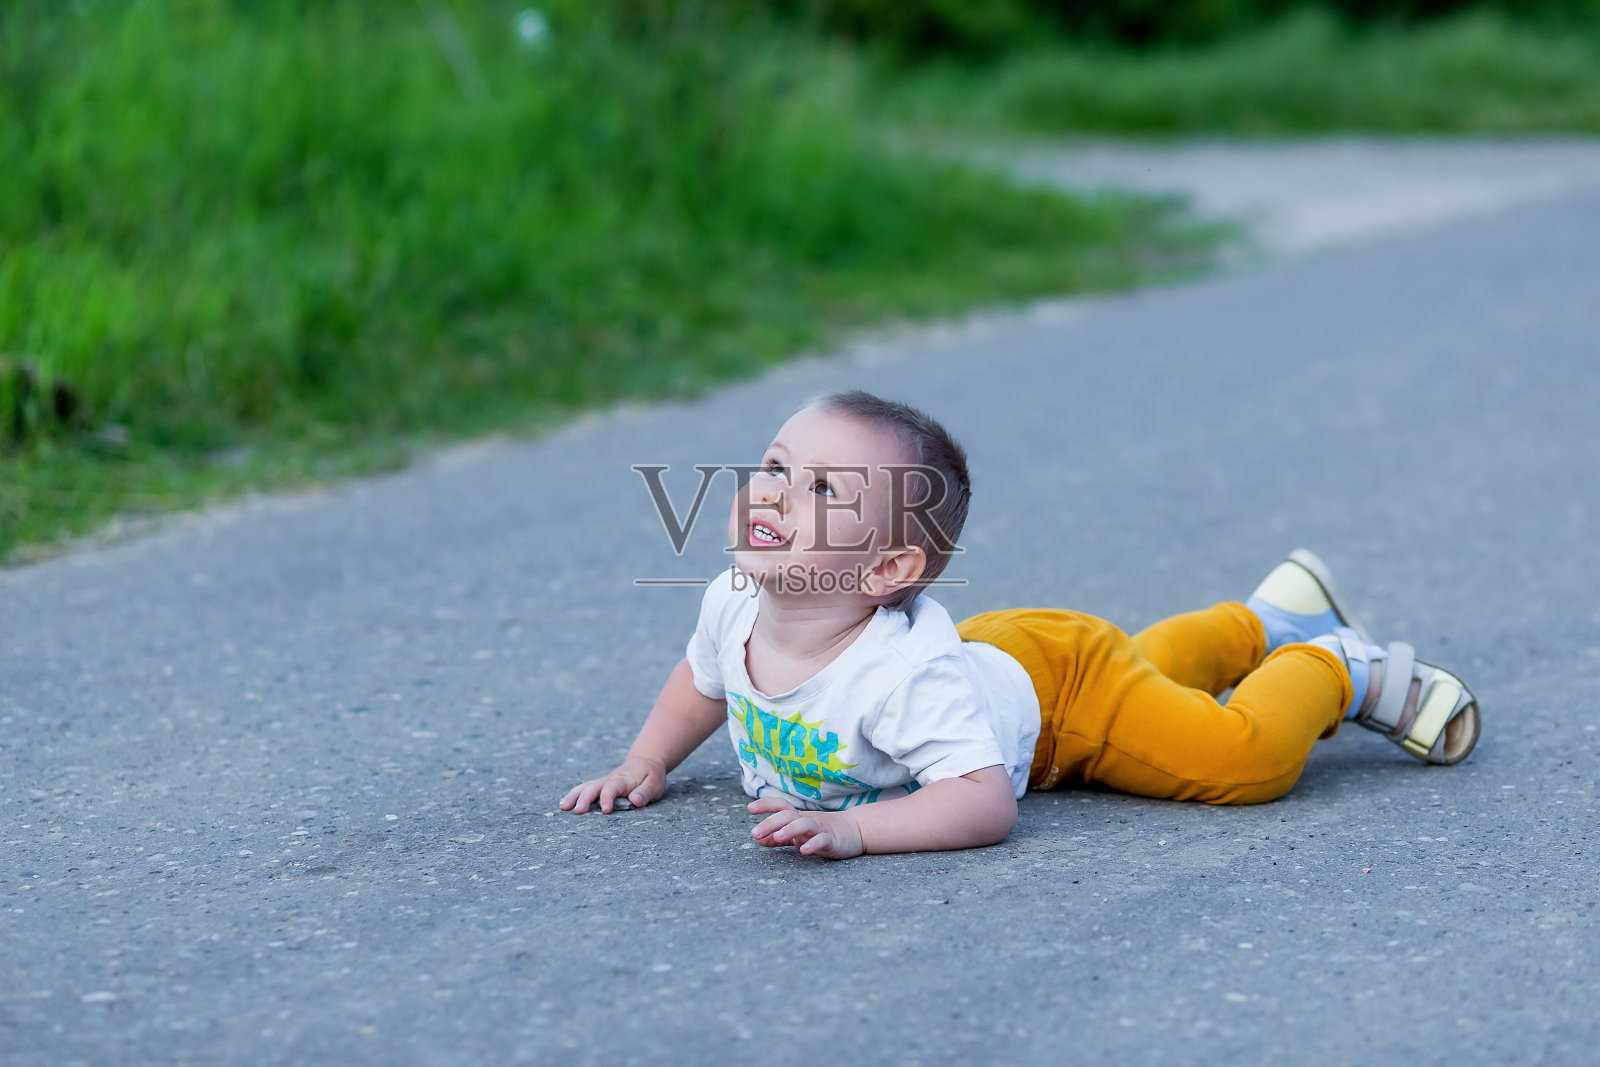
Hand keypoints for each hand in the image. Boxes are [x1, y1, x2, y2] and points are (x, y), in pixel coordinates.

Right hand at [560, 757, 665, 813]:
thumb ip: (645, 792)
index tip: (605, 811)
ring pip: (585, 787)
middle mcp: (610, 780)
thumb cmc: (651, 776)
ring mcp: (602, 782)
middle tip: (577, 811)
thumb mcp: (654, 783)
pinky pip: (584, 789)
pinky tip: (563, 805)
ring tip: (563, 807)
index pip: (612, 787)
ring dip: (573, 796)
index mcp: (623, 780)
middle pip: (594, 787)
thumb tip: (635, 801)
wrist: (644, 763)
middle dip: (585, 799)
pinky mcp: (599, 786)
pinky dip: (573, 795)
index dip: (607, 798)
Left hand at [748, 797, 863, 859]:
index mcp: (798, 816)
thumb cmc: (822, 831)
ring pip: (804, 825)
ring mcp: (820, 829)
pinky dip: (813, 844)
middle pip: (788, 815)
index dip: (765, 804)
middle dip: (770, 822)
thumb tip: (757, 839)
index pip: (780, 806)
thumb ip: (777, 837)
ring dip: (789, 830)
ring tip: (777, 837)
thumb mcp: (797, 834)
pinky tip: (804, 851)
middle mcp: (807, 820)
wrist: (855, 831)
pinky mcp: (832, 841)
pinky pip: (822, 841)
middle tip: (754, 833)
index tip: (749, 808)